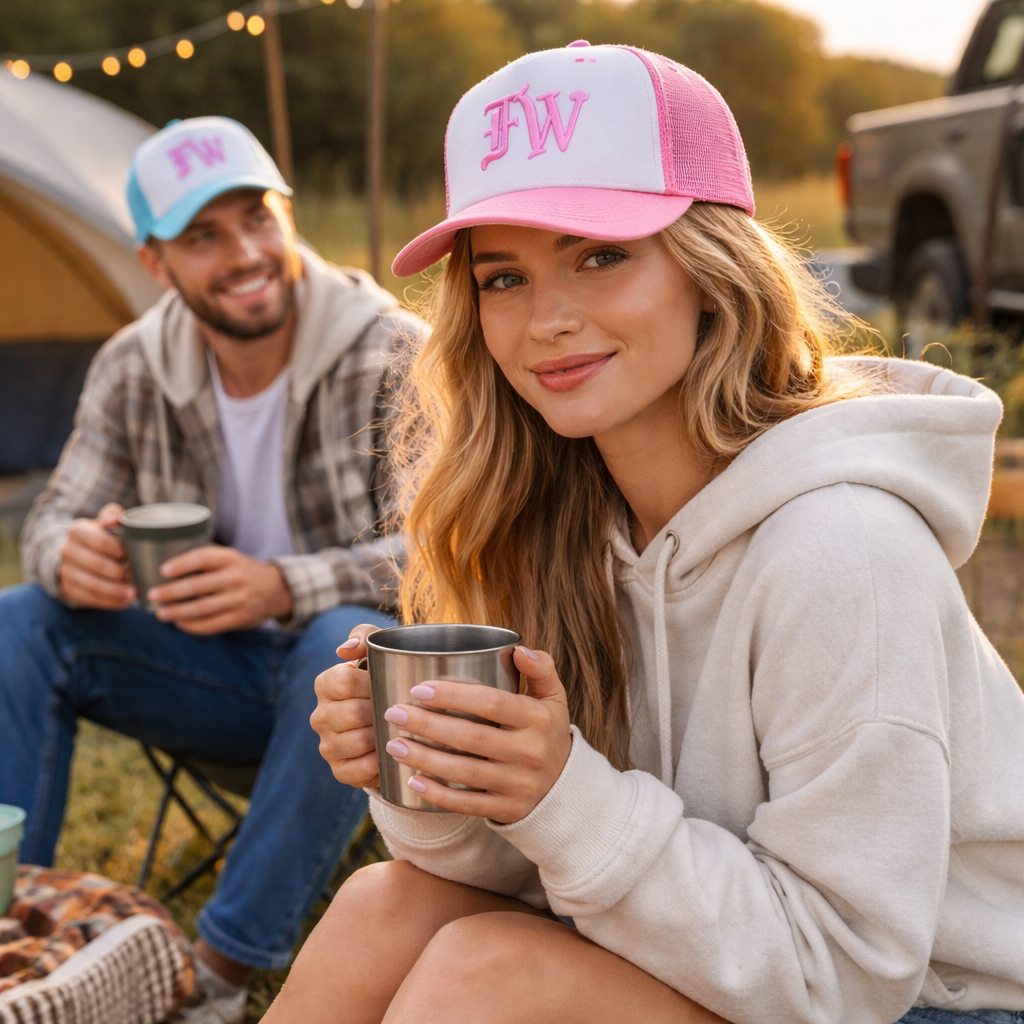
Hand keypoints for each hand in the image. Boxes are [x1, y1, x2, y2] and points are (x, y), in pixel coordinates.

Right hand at [58, 503, 135, 609]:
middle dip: (120, 573)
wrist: (77, 554)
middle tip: (137, 576)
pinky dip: (110, 602)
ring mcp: (66, 571)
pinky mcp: (69, 589)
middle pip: (97, 565)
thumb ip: (112, 515)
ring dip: (116, 591)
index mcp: (78, 530)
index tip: (133, 555)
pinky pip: (90, 598)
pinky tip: (124, 601)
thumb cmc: (101, 536)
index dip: (118, 550)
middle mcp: (67, 550)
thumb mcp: (104, 523)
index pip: (99, 541)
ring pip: (93, 585)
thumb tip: (116, 517)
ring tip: (134, 593)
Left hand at [148, 545, 292, 633]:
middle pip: (198, 586)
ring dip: (177, 612)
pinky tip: (180, 623)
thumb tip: (166, 560)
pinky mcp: (239, 619)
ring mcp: (238, 600)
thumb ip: (206, 556)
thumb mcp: (231, 557)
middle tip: (152, 595)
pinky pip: (210, 625)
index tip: (163, 570)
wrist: (276, 590)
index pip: (204, 558)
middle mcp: (236, 578)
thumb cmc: (243, 571)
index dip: (182, 564)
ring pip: (201, 609)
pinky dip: (192, 626)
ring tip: (160, 613)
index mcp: (231, 558)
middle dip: (171, 592)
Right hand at [311, 624, 385, 787]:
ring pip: (355, 742)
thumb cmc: (388, 680)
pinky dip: (377, 764)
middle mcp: (320, 716)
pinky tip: (390, 754)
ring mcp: (328, 745)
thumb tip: (344, 650)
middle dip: (379, 711)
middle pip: (351, 714)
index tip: (391, 684)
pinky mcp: (339, 771)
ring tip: (396, 730)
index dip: (370, 685)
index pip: (342, 683)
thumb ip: (364, 637)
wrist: (398, 720)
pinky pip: (357, 771)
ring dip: (380, 737)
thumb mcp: (379, 651)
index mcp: (326, 684)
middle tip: (399, 710)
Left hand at [382, 646, 571, 823]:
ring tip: (393, 744)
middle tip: (394, 713)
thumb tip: (518, 650)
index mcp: (538, 719)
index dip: (453, 694)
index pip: (491, 702)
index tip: (419, 689)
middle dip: (427, 724)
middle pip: (470, 736)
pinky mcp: (507, 809)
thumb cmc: (547, 732)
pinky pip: (467, 804)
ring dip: (424, 758)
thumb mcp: (554, 698)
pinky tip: (412, 780)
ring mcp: (518, 784)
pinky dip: (437, 794)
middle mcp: (529, 752)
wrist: (565, 788)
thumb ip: (541, 668)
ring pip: (464, 771)